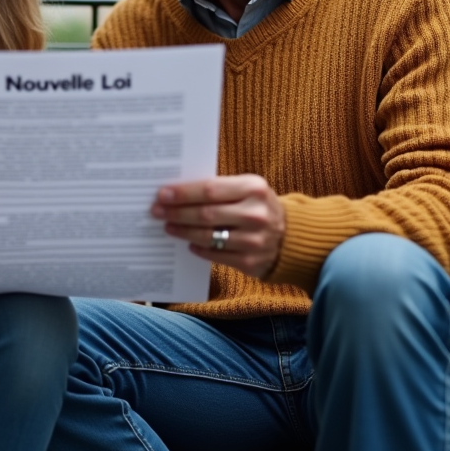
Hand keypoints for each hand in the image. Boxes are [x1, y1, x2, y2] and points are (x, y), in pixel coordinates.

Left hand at [150, 174, 285, 279]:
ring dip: (183, 231)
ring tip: (169, 226)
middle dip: (177, 212)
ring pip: (208, 236)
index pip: (209, 190)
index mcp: (254, 188)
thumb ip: (220, 189)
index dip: (183, 193)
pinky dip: (199, 249)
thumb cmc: (259, 207)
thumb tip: (178, 193)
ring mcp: (254, 240)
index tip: (162, 194)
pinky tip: (189, 243)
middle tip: (157, 211)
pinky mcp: (251, 262)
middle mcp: (256, 214)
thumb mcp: (248, 189)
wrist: (292, 236)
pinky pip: (216, 255)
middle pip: (205, 214)